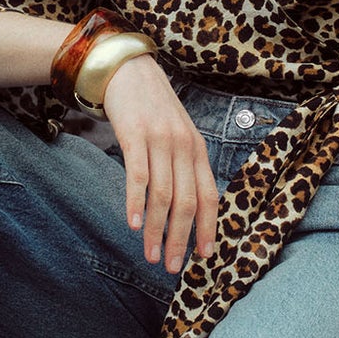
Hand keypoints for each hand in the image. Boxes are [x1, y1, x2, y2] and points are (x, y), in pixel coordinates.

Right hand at [101, 57, 219, 273]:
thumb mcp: (178, 134)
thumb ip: (184, 166)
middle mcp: (184, 146)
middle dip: (181, 239)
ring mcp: (160, 141)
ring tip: (151, 255)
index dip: (208, 228)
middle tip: (173, 267)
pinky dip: (137, 203)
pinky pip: (138, 176)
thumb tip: (188, 209)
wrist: (129, 70)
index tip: (203, 257)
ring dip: (157, 230)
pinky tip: (133, 224)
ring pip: (164, 195)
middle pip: (188, 202)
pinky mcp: (135, 135)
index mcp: (198, 150)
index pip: (210, 196)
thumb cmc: (153, 109)